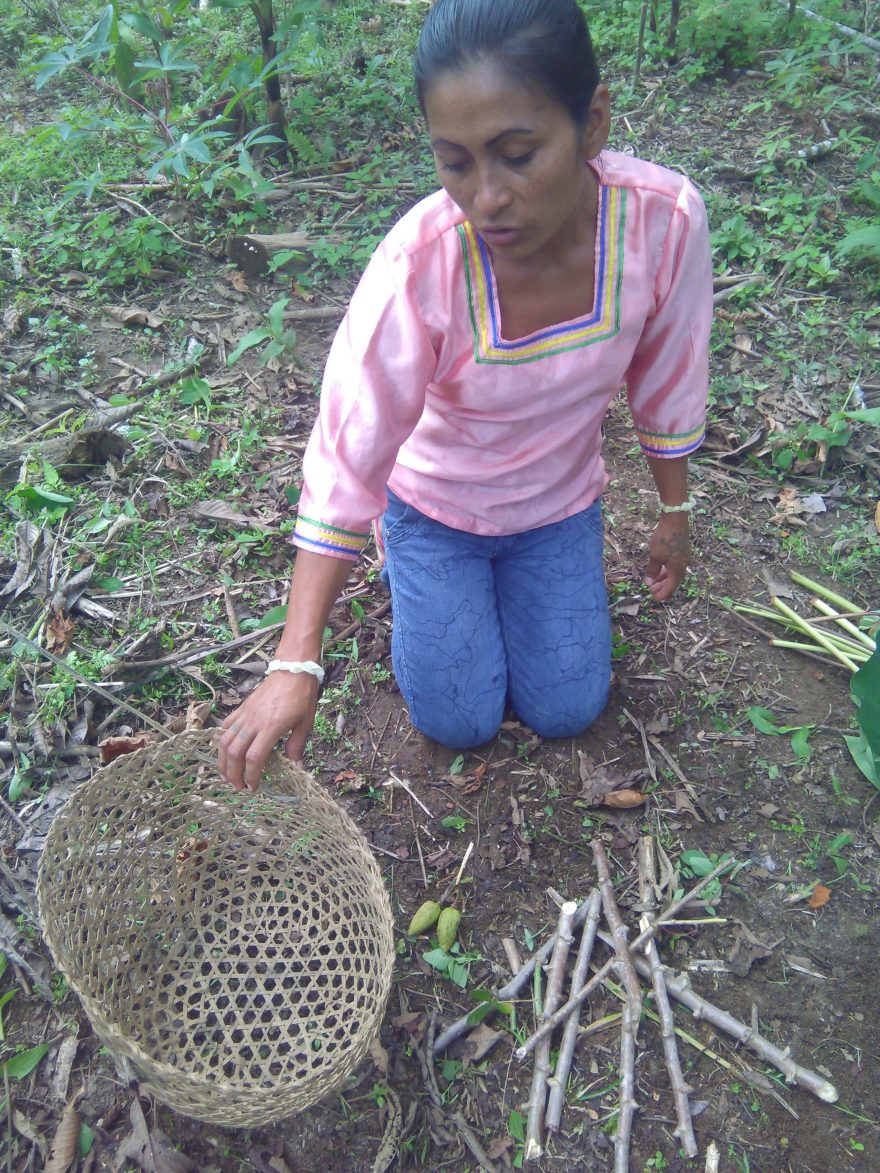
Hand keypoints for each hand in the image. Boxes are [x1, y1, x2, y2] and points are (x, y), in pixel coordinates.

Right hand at [218, 670, 319, 790]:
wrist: (293, 669)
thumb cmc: (302, 696)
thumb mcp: (305, 723)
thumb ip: (297, 746)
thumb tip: (296, 767)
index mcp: (271, 727)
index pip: (254, 758)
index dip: (251, 776)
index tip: (254, 787)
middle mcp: (253, 722)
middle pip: (234, 752)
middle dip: (233, 773)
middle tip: (238, 786)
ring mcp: (245, 714)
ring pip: (224, 740)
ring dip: (223, 761)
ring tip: (227, 774)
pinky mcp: (242, 708)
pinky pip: (226, 726)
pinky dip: (222, 740)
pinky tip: (226, 750)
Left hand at [643, 513, 690, 601]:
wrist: (675, 519)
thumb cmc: (664, 539)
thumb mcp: (655, 556)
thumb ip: (652, 571)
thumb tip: (649, 583)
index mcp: (677, 570)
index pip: (671, 587)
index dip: (662, 594)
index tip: (654, 597)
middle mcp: (683, 565)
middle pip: (673, 581)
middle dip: (662, 587)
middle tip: (651, 590)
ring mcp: (683, 557)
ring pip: (673, 573)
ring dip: (663, 578)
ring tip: (654, 581)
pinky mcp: (682, 550)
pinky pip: (674, 565)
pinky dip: (666, 570)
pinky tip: (660, 569)